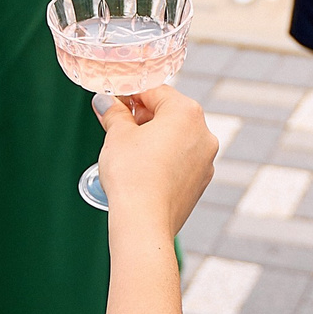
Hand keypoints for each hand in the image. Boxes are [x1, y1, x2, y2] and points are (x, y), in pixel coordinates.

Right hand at [91, 84, 217, 237]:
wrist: (144, 222)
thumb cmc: (132, 175)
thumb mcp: (117, 135)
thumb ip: (114, 113)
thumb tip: (107, 102)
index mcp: (186, 112)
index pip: (155, 91)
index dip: (129, 94)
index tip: (112, 102)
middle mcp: (203, 133)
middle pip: (168, 113)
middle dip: (142, 116)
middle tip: (115, 124)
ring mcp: (205, 159)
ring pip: (176, 138)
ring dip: (153, 137)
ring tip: (126, 149)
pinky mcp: (200, 181)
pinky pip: (180, 160)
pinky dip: (163, 158)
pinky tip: (142, 168)